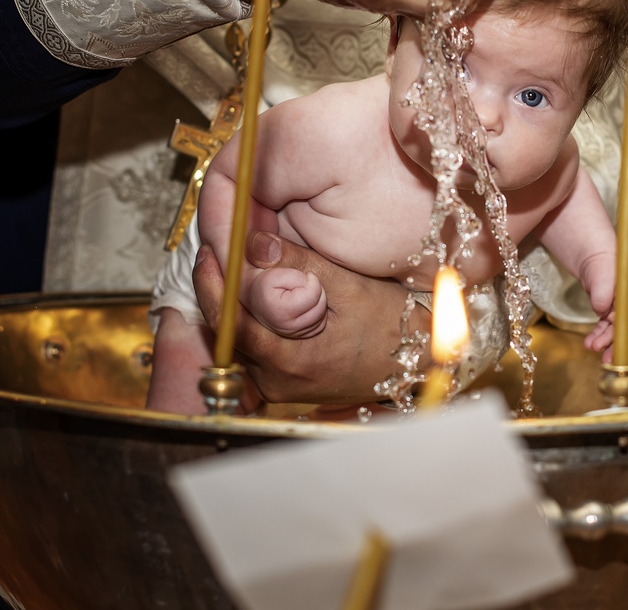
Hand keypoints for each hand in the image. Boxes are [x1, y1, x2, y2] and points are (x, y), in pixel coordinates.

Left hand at [192, 232, 422, 402]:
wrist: (418, 360)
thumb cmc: (393, 325)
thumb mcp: (350, 288)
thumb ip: (301, 267)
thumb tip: (255, 244)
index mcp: (291, 363)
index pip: (230, 323)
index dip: (213, 285)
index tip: (209, 251)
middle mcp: (278, 381)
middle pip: (228, 331)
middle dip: (219, 289)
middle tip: (220, 250)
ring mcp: (280, 384)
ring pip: (240, 338)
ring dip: (235, 302)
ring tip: (238, 265)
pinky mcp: (286, 381)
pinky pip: (256, 345)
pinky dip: (252, 316)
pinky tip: (260, 291)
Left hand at [579, 251, 627, 361]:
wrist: (594, 259)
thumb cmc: (602, 264)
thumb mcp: (602, 277)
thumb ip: (603, 295)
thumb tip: (602, 312)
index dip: (624, 321)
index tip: (608, 319)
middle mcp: (627, 304)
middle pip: (623, 326)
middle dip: (611, 339)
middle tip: (598, 347)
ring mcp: (617, 309)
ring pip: (612, 329)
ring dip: (603, 340)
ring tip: (591, 347)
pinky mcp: (606, 312)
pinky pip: (603, 327)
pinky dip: (597, 335)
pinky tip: (589, 343)